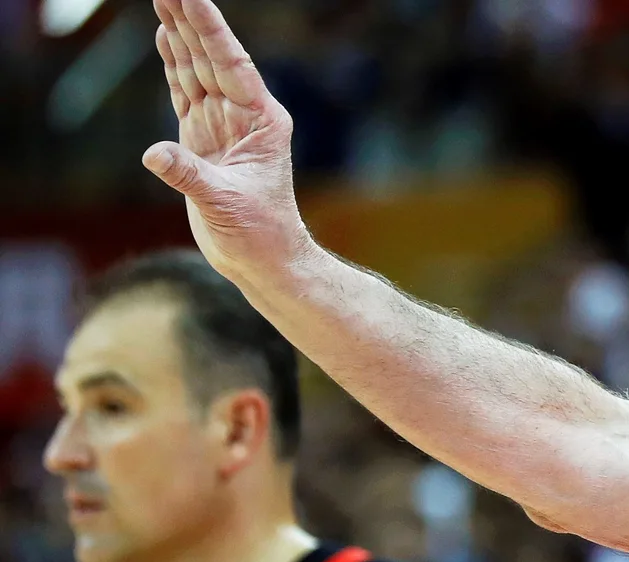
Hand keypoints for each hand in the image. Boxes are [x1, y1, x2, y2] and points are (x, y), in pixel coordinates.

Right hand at [144, 0, 312, 282]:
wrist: (264, 260)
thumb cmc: (259, 235)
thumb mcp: (224, 205)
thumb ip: (190, 176)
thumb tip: (156, 154)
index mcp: (261, 120)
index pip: (230, 63)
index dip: (208, 28)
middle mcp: (243, 115)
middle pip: (210, 57)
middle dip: (189, 21)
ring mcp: (222, 125)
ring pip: (196, 70)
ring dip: (179, 36)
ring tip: (164, 0)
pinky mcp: (202, 139)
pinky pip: (185, 92)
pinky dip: (173, 66)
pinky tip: (165, 39)